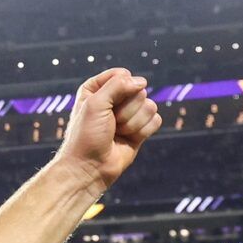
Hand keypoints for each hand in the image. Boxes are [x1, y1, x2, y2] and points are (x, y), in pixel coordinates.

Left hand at [56, 68, 160, 192]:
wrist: (89, 167)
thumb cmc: (86, 135)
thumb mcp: (95, 103)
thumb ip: (118, 86)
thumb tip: (142, 82)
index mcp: (97, 89)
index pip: (122, 75)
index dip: (118, 89)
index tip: (104, 105)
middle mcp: (114, 100)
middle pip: (139, 91)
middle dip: (126, 110)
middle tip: (110, 123)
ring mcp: (128, 115)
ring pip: (150, 106)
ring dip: (133, 122)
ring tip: (117, 133)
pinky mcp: (140, 130)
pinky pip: (156, 120)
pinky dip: (143, 131)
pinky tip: (129, 139)